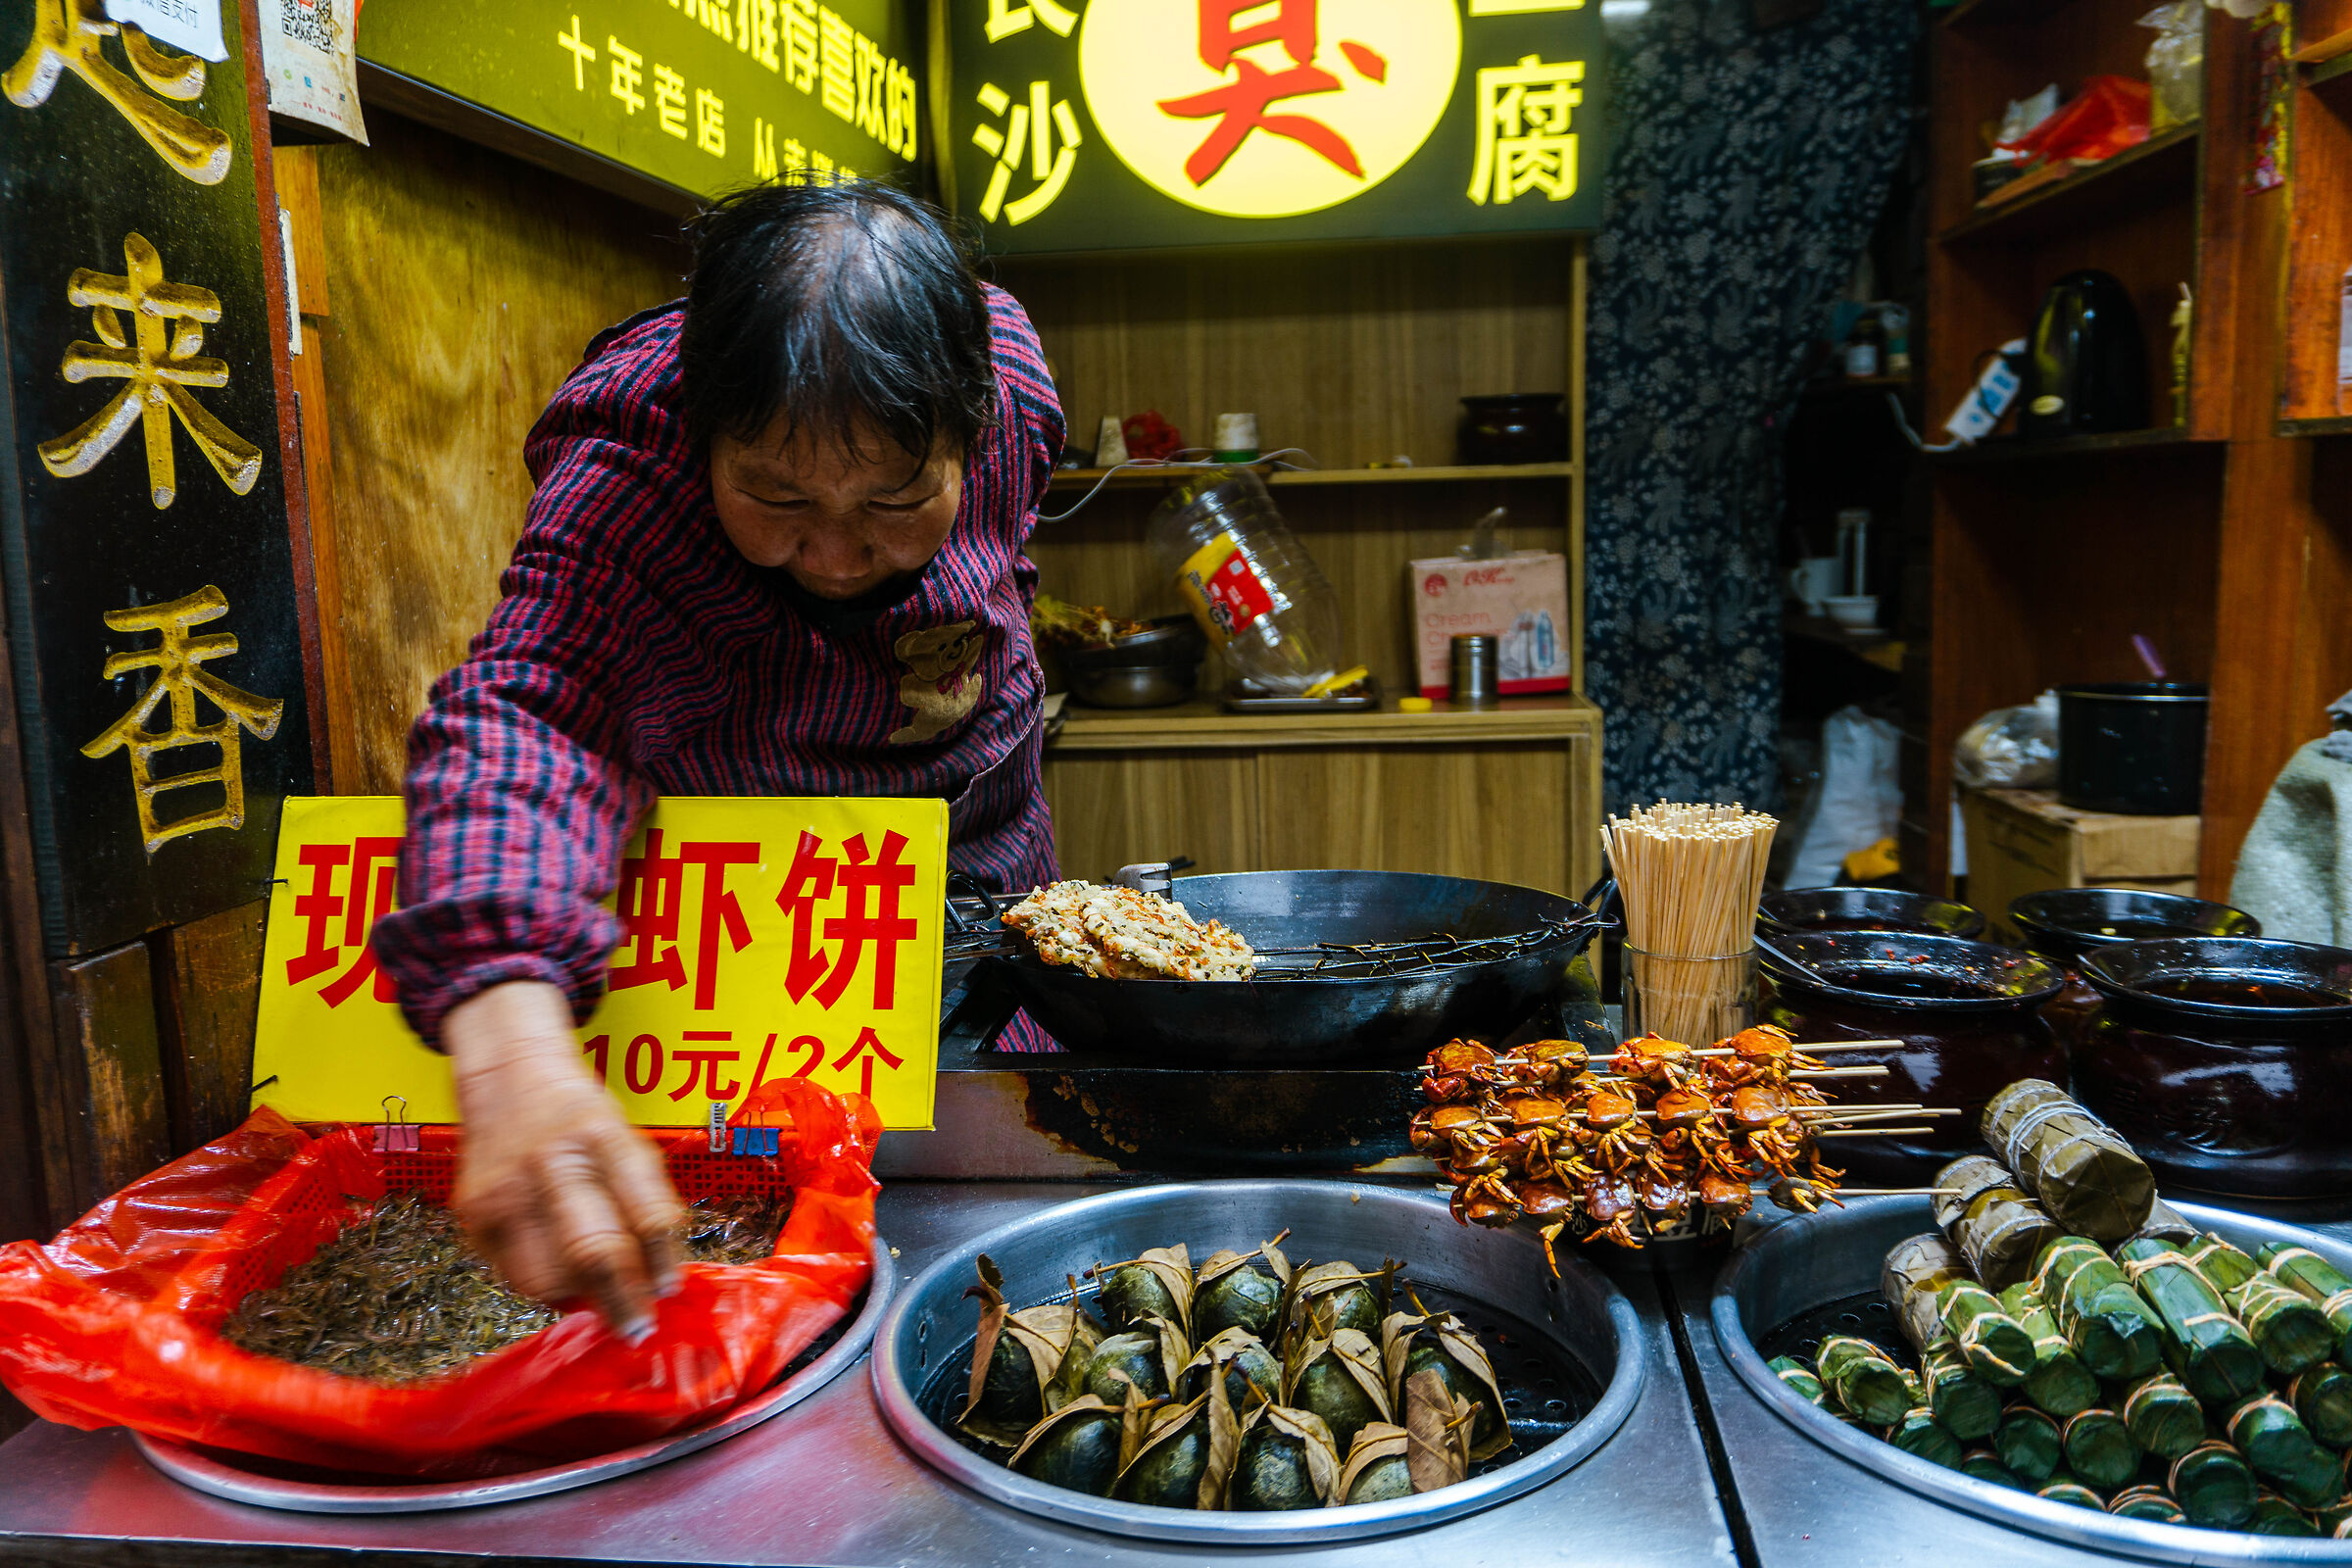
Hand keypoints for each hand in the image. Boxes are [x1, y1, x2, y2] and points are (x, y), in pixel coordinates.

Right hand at [444, 980, 682, 1338]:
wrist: (509, 1079)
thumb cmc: (579, 1116)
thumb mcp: (628, 1142)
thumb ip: (647, 1203)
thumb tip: (658, 1281)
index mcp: (603, 1139)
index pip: (645, 1216)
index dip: (660, 1264)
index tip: (667, 1292)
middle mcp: (551, 1163)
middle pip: (593, 1253)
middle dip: (620, 1301)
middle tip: (635, 1326)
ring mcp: (505, 1189)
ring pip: (547, 1278)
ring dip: (578, 1297)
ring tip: (594, 1291)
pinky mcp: (473, 1213)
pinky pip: (514, 1274)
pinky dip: (544, 1283)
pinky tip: (558, 1269)